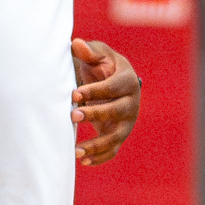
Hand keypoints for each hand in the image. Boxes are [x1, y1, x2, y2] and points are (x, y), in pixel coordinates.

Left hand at [71, 38, 139, 164]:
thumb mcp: (98, 55)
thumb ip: (89, 51)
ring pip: (116, 137)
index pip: (113, 87)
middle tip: (72, 116)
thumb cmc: (102, 65)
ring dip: (97, 145)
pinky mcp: (119, 135)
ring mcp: (127, 122)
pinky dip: (99, 158)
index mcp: (128, 80)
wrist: (113, 82)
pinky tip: (82, 161)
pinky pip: (112, 151)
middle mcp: (132, 103)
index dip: (94, 91)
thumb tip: (76, 44)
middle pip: (116, 112)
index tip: (74, 94)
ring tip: (76, 150)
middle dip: (95, 114)